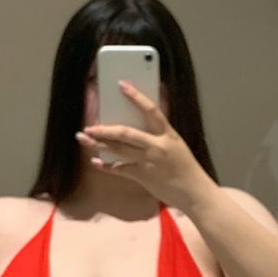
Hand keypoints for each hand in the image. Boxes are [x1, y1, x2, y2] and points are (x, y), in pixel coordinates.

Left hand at [76, 80, 214, 212]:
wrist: (194, 192)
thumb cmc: (185, 168)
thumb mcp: (176, 145)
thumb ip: (158, 136)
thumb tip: (135, 126)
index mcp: (168, 134)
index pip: (151, 110)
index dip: (136, 96)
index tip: (122, 84)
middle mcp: (157, 146)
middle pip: (126, 133)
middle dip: (105, 129)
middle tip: (89, 126)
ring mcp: (149, 161)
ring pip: (118, 150)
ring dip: (98, 144)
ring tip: (83, 138)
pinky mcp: (143, 176)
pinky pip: (120, 169)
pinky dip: (107, 166)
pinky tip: (95, 162)